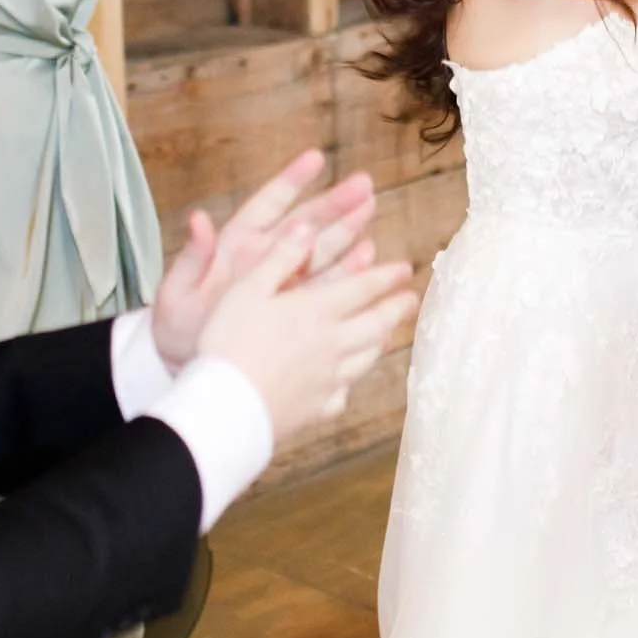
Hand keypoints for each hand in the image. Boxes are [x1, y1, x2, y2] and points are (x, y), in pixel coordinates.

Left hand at [149, 149, 378, 369]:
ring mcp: (283, 282)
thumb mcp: (177, 291)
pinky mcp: (295, 307)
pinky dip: (346, 270)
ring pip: (320, 249)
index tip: (315, 159)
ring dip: (346, 229)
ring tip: (370, 208)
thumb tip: (197, 219)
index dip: (291, 181)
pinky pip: (326, 285)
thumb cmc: (175, 326)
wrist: (184, 367)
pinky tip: (366, 255)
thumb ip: (193, 256)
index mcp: (236, 245)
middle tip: (363, 183)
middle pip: (305, 222)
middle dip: (333, 202)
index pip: (268, 205)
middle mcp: (265, 258)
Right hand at [198, 225, 416, 442]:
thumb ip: (280, 259)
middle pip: (375, 324)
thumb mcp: (248, 289)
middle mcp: (331, 344)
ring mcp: (327, 379)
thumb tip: (307, 229)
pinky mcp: (316, 409)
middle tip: (411, 301)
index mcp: (316, 310)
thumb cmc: (229, 342)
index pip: (363, 288)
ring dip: (380, 343)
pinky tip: (346, 384)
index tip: (405, 269)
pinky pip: (342, 395)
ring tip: (386, 336)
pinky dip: (349, 385)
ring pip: (365, 359)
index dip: (386, 276)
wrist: (226, 406)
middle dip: (396, 310)